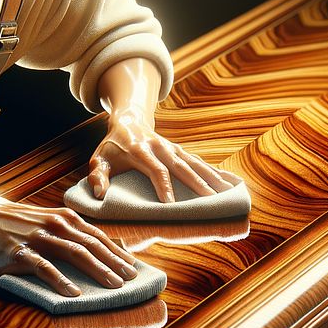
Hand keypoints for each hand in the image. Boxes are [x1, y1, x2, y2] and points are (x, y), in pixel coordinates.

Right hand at [0, 197, 136, 295]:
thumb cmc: (20, 223)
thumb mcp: (49, 220)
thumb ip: (71, 234)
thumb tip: (99, 256)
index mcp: (67, 219)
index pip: (99, 237)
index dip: (118, 252)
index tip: (134, 268)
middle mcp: (57, 226)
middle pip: (93, 245)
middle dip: (115, 263)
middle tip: (132, 280)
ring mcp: (39, 239)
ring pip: (75, 254)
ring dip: (97, 270)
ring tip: (114, 287)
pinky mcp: (20, 253)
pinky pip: (44, 268)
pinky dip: (61, 281)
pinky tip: (74, 294)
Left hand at [88, 114, 236, 202]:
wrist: (128, 121)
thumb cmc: (112, 147)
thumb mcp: (99, 159)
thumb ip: (97, 176)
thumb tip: (99, 194)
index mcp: (140, 151)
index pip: (156, 169)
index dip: (164, 186)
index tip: (171, 205)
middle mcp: (160, 148)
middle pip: (182, 166)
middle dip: (197, 184)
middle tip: (211, 201)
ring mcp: (173, 148)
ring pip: (195, 163)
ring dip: (212, 177)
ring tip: (229, 192)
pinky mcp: (180, 150)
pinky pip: (200, 162)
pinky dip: (215, 171)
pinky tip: (230, 182)